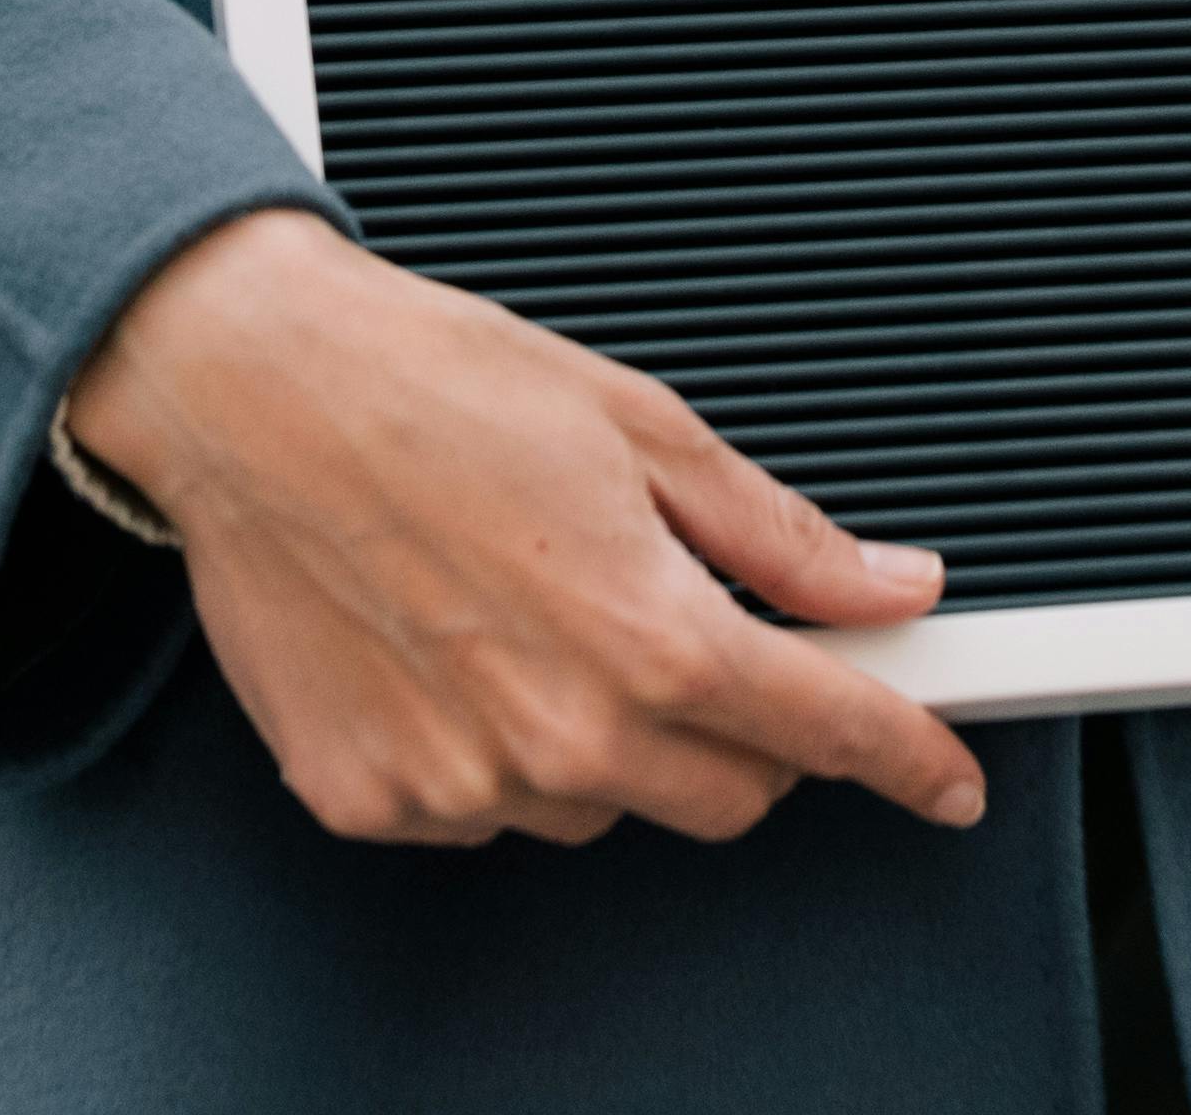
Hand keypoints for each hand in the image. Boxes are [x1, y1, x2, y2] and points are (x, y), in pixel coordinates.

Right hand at [62, 208, 988, 848]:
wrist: (243, 388)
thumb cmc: (426, 381)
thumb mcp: (640, 426)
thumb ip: (779, 534)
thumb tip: (888, 584)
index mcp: (647, 636)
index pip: (826, 734)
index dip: (909, 757)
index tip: (946, 778)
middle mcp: (561, 734)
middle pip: (730, 797)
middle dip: (746, 729)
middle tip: (696, 627)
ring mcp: (461, 782)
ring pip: (604, 807)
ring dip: (609, 738)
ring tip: (534, 608)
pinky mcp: (373, 800)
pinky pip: (485, 809)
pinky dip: (493, 748)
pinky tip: (452, 645)